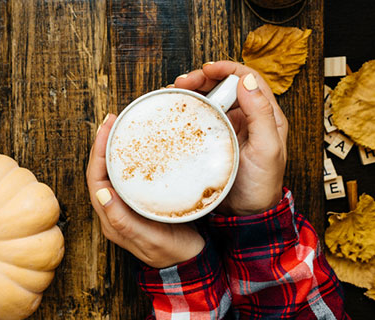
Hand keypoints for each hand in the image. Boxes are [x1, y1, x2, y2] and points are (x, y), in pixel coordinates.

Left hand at [86, 115, 204, 268]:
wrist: (189, 261)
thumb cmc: (170, 252)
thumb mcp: (148, 238)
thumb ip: (123, 220)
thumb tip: (102, 194)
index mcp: (111, 217)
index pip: (96, 178)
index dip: (98, 152)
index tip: (106, 127)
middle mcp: (114, 209)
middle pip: (101, 171)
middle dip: (103, 144)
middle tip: (112, 120)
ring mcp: (126, 205)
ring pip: (113, 171)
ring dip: (114, 149)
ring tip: (121, 127)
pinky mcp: (139, 202)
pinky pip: (127, 175)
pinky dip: (129, 158)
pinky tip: (137, 147)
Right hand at [174, 61, 287, 215]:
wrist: (245, 215)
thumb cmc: (261, 185)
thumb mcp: (268, 149)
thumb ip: (261, 114)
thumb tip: (247, 81)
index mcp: (265, 115)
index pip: (247, 78)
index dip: (226, 68)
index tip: (206, 70)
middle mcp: (247, 117)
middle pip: (225, 85)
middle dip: (203, 77)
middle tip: (183, 82)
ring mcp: (229, 128)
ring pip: (211, 98)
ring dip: (193, 90)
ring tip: (175, 91)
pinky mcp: (213, 140)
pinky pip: (200, 117)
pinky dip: (188, 109)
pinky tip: (176, 109)